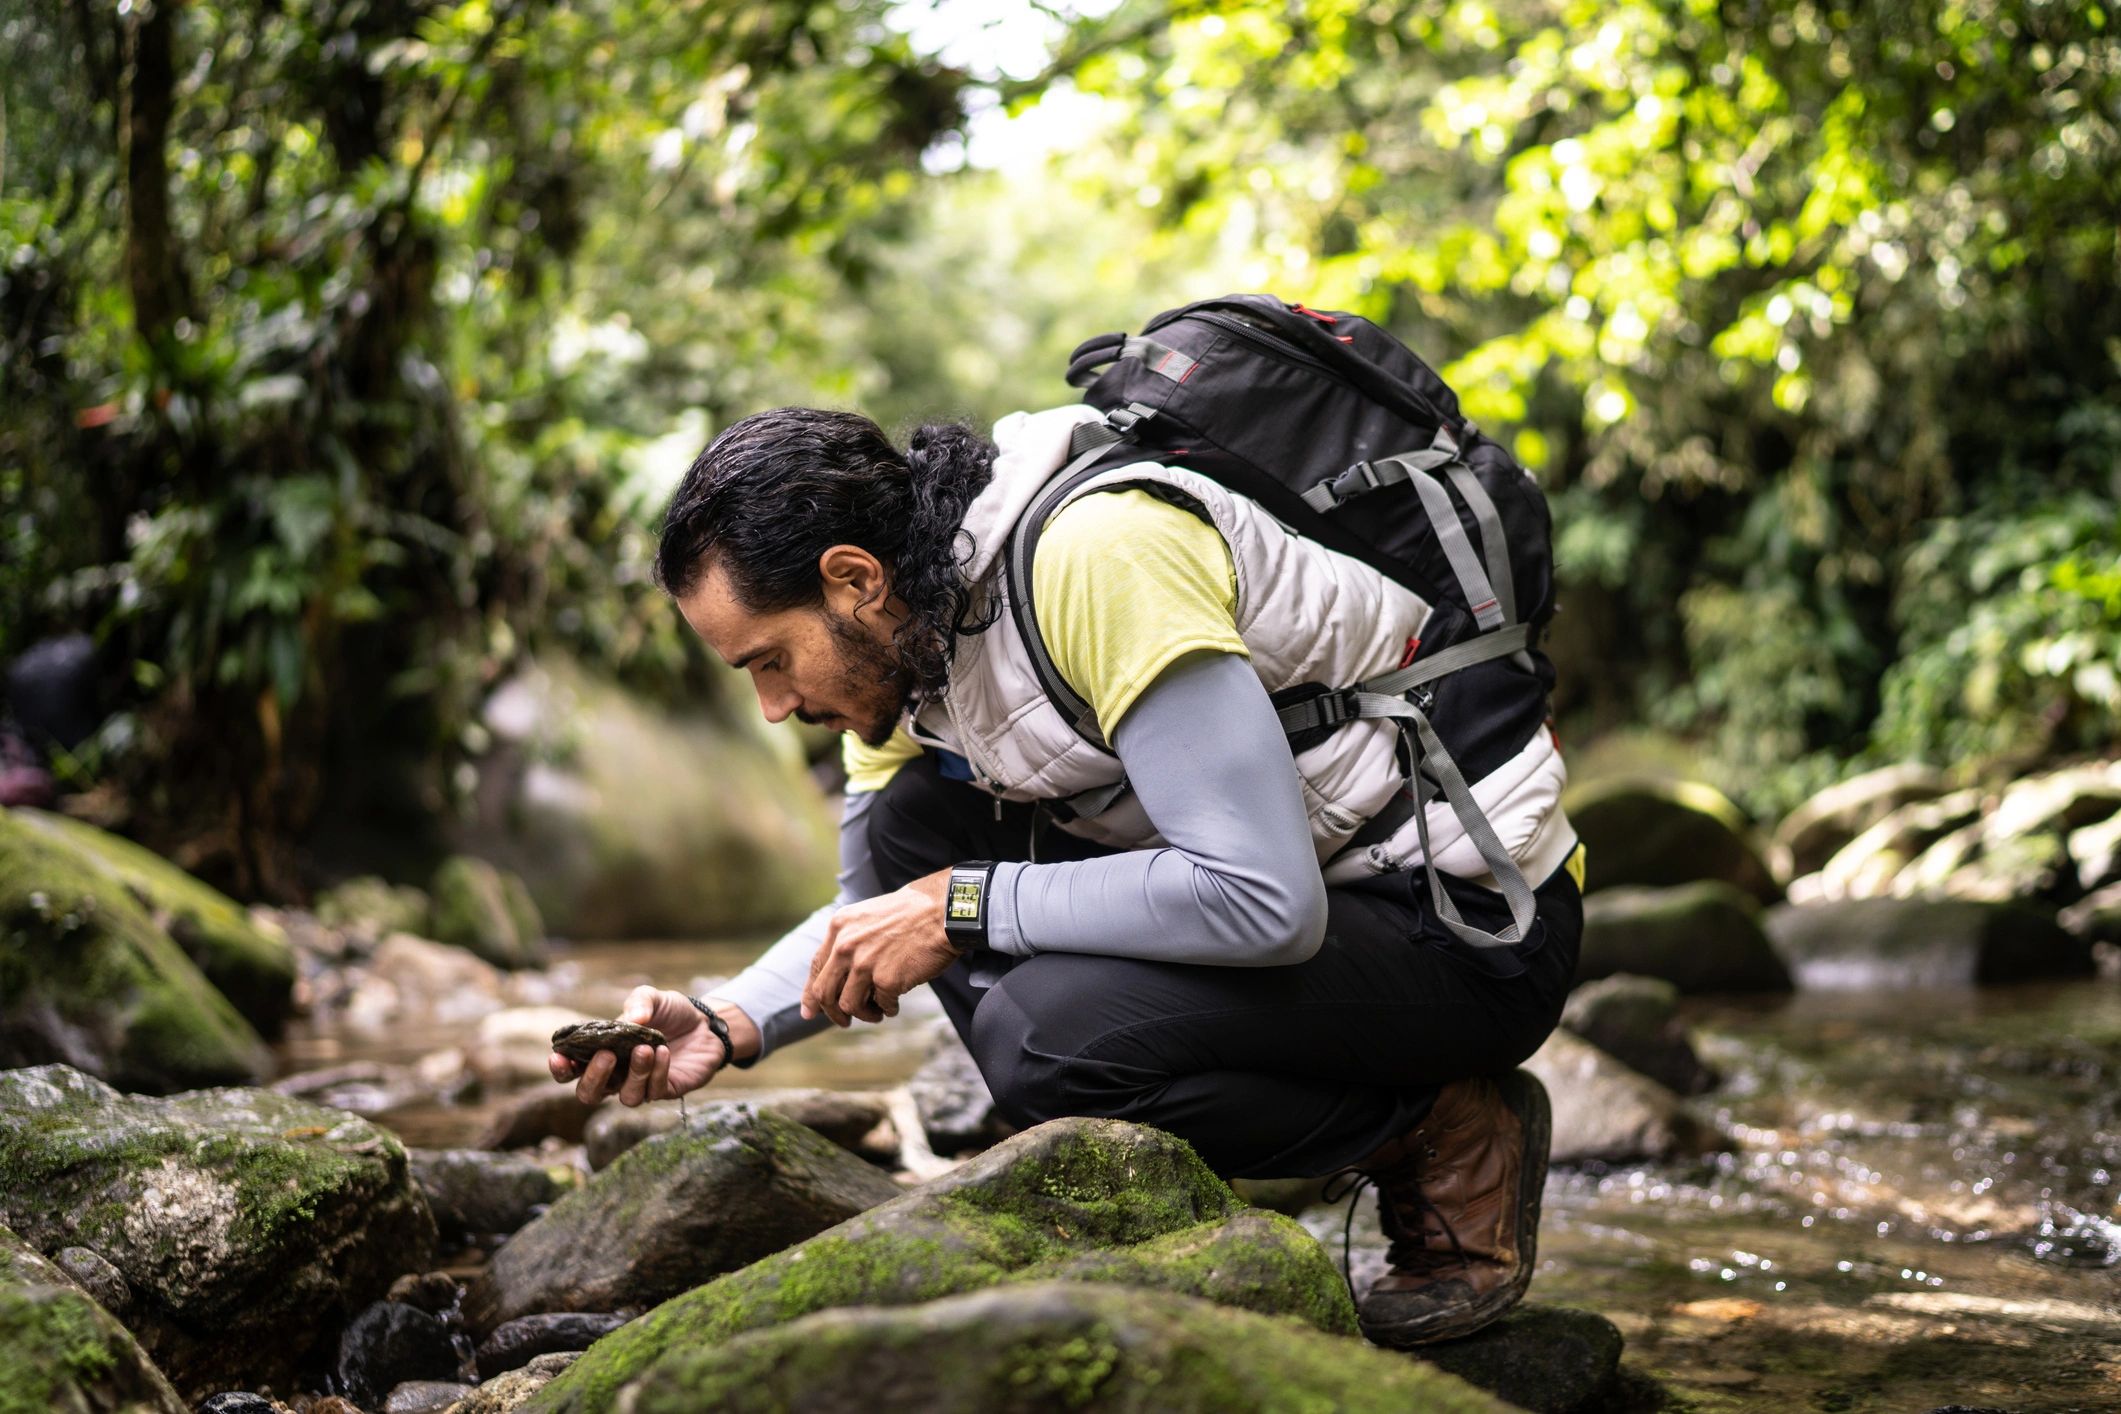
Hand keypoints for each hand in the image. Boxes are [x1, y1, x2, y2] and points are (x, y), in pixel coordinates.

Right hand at [547, 985, 728, 1107]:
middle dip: (593, 1078)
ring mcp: (640, 1085)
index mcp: (602, 1053)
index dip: (561, 1069)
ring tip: (644, 1048)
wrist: (706, 1023)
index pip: (572, 1070)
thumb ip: (639, 1002)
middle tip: (607, 1056)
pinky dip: (657, 1072)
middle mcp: (617, 1075)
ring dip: (634, 1074)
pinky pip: (655, 1091)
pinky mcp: (665, 1090)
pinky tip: (663, 1052)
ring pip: (626, 1097)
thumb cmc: (670, 1012)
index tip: (558, 1057)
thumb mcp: (652, 998)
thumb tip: (631, 1018)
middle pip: (590, 1094)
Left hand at [801, 866, 963, 1026]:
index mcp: (839, 927)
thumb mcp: (868, 917)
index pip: (816, 968)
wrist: (943, 911)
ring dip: (864, 1014)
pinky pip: (881, 1006)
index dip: (811, 994)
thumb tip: (838, 978)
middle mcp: (845, 946)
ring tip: (877, 1012)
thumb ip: (849, 942)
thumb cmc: (912, 913)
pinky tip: (895, 1004)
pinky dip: (888, 1009)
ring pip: (849, 1006)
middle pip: (825, 993)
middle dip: (832, 1014)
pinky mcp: (887, 980)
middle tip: (845, 1022)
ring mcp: (865, 964)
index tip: (810, 1012)